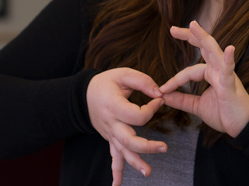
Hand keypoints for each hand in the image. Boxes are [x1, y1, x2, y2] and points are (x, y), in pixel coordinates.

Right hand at [86, 68, 166, 185]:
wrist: (84, 95)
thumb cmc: (106, 83)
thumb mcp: (123, 74)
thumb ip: (142, 81)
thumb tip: (160, 93)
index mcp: (114, 106)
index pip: (137, 116)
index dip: (152, 109)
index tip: (160, 100)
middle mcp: (111, 123)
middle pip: (129, 140)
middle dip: (147, 146)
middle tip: (164, 148)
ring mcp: (110, 133)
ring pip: (122, 152)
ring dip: (135, 163)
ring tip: (148, 172)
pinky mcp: (110, 139)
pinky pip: (113, 157)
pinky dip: (116, 172)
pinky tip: (117, 185)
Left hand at [160, 21, 248, 137]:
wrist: (243, 127)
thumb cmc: (224, 114)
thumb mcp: (197, 106)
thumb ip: (181, 100)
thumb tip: (163, 96)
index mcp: (211, 73)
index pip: (188, 71)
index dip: (174, 80)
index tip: (162, 90)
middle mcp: (218, 69)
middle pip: (202, 47)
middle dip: (189, 36)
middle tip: (172, 29)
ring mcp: (225, 74)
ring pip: (214, 51)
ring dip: (203, 37)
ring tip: (193, 25)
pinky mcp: (231, 84)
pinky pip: (229, 70)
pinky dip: (229, 59)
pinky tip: (230, 48)